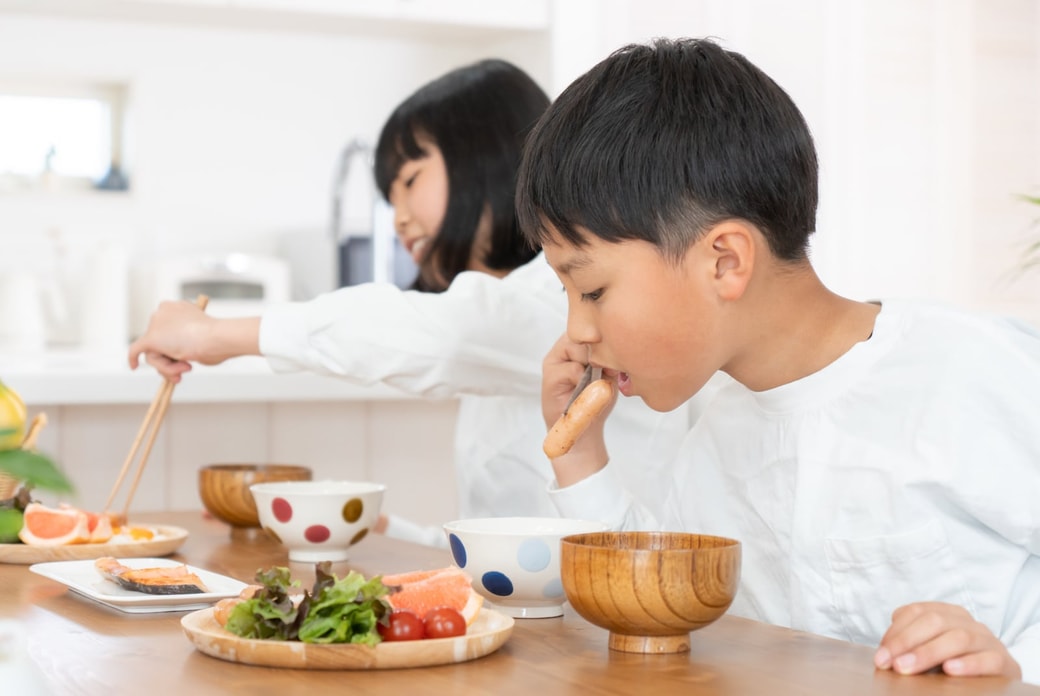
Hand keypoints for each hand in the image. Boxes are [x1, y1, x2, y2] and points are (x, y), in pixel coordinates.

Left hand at [127, 301, 259, 381]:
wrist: (216, 337)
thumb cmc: (217, 338)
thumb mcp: (203, 334)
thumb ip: (188, 340)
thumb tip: (180, 355)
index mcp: (178, 307)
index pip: (168, 329)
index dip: (176, 345)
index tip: (187, 355)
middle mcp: (163, 311)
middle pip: (160, 341)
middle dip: (172, 358)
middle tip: (187, 368)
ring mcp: (156, 323)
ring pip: (155, 352)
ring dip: (169, 366)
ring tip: (186, 368)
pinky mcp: (150, 338)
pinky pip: (137, 350)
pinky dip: (132, 358)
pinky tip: (133, 366)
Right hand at [541, 334, 615, 485]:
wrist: (583, 429)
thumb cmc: (596, 401)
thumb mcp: (610, 375)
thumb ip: (611, 357)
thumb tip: (618, 344)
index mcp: (579, 345)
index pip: (592, 326)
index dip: (606, 337)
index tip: (617, 352)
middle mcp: (564, 348)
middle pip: (583, 332)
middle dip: (599, 350)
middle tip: (607, 370)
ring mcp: (554, 360)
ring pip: (576, 346)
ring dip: (591, 364)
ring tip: (595, 381)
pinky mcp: (549, 375)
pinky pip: (571, 369)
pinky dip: (584, 380)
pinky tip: (586, 392)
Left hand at [874, 602, 1020, 679]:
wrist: (995, 680)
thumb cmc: (955, 663)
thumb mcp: (930, 650)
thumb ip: (910, 646)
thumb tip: (884, 655)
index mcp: (947, 614)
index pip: (916, 612)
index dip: (896, 632)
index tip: (880, 655)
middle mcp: (968, 623)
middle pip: (934, 622)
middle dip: (907, 642)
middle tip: (889, 663)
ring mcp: (988, 641)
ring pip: (959, 638)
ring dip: (929, 653)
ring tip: (907, 668)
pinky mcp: (1005, 663)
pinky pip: (988, 659)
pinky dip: (968, 664)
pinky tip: (949, 670)